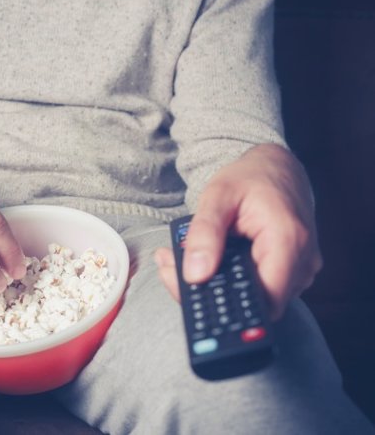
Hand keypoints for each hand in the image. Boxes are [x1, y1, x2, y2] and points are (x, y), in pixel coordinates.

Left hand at [154, 143, 322, 319]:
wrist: (277, 167)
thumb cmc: (250, 177)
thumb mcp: (217, 196)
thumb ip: (204, 234)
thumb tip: (195, 275)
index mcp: (287, 241)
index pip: (264, 300)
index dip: (227, 307)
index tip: (191, 293)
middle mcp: (302, 261)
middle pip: (256, 304)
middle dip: (210, 293)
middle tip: (171, 269)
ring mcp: (300, 269)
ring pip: (256, 299)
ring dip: (218, 286)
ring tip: (184, 260)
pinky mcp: (291, 272)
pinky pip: (259, 288)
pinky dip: (230, 279)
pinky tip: (206, 261)